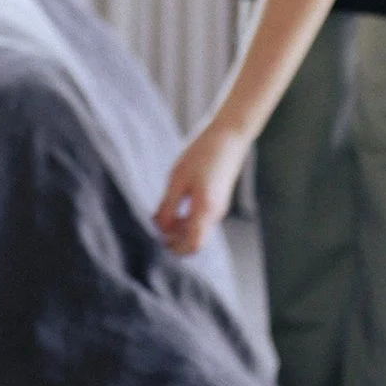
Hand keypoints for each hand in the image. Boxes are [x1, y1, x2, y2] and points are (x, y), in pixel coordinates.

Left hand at [154, 122, 249, 255]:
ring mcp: (218, 207)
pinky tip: (173, 204)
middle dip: (175, 238)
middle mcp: (215, 213)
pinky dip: (185, 218)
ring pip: (197, 229)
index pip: (193, 245)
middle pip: (195, 240)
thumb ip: (168, 205)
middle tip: (156, 224)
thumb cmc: (201, 154)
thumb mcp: (178, 179)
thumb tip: (160, 227)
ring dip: (179, 227)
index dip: (176, 248)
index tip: (159, 240)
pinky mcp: (217, 200)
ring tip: (161, 213)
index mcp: (206, 210)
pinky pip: (200, 218)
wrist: (228, 137)